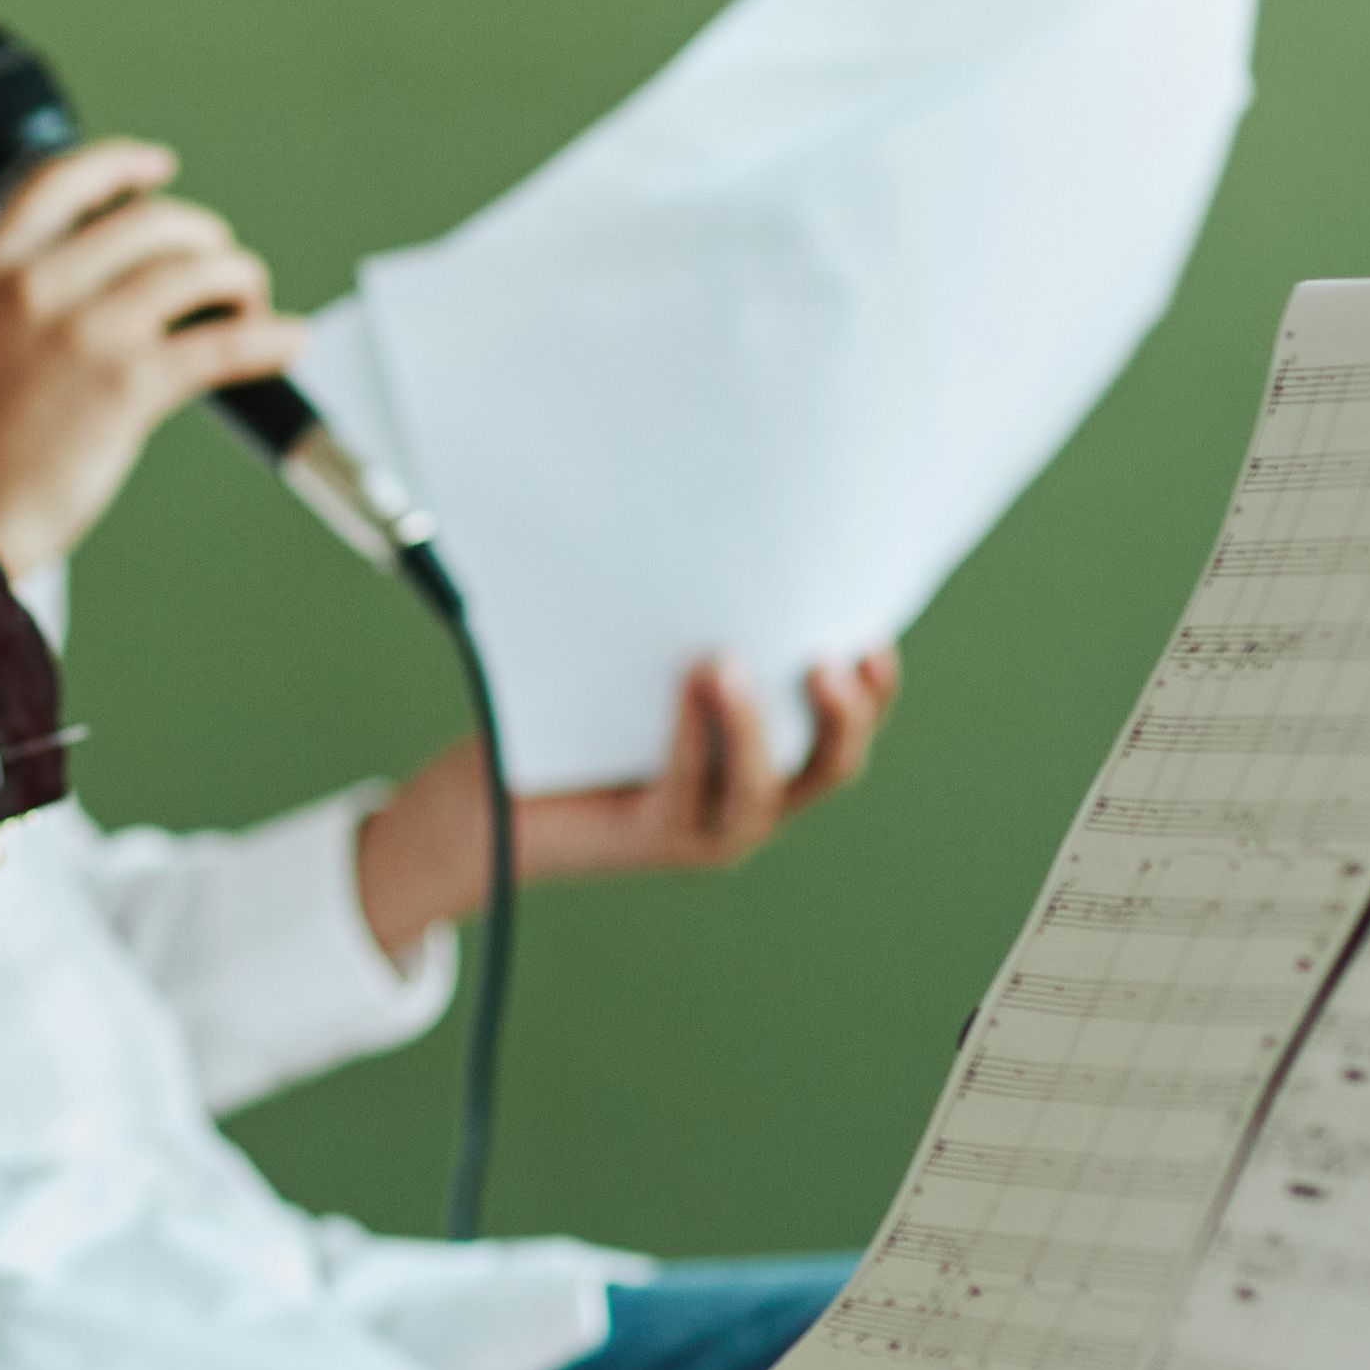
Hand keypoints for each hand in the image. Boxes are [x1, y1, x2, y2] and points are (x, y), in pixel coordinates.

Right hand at [0, 136, 317, 574]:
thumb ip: (26, 300)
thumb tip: (117, 280)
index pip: (60, 180)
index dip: (119, 164)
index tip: (159, 166)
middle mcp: (34, 288)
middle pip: (149, 220)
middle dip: (202, 239)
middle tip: (219, 270)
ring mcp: (82, 332)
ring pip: (196, 269)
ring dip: (240, 282)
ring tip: (249, 309)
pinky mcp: (126, 385)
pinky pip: (224, 343)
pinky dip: (270, 338)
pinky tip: (288, 342)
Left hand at [351, 652, 896, 954]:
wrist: (493, 802)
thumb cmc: (578, 721)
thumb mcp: (648, 671)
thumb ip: (692, 635)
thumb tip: (716, 531)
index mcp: (769, 758)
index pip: (845, 729)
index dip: (876, 692)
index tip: (872, 639)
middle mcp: (752, 802)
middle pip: (830, 768)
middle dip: (841, 716)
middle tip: (826, 659)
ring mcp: (706, 830)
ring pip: (757, 788)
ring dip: (750, 724)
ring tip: (725, 661)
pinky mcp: (652, 838)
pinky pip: (682, 788)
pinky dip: (687, 735)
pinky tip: (684, 686)